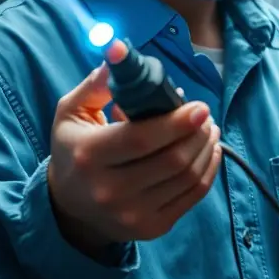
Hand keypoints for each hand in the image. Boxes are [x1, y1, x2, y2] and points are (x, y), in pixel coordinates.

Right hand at [48, 40, 221, 255]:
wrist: (69, 208)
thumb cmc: (74, 149)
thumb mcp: (71, 112)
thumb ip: (97, 83)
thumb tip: (121, 51)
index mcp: (89, 156)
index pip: (141, 139)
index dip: (176, 122)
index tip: (200, 105)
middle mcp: (110, 191)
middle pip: (171, 160)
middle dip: (197, 133)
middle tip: (205, 114)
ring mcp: (133, 214)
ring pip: (187, 178)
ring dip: (206, 148)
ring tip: (209, 129)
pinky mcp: (151, 228)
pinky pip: (192, 196)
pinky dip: (208, 170)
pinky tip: (209, 151)